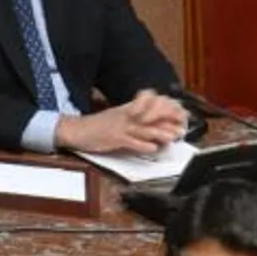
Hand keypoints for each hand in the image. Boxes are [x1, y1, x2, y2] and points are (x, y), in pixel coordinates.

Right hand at [54, 92, 187, 154]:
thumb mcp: (115, 118)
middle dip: (167, 123)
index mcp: (126, 110)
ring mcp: (120, 128)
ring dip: (159, 133)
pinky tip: (152, 148)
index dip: (164, 111)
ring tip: (172, 137)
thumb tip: (147, 127)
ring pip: (143, 129)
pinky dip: (142, 145)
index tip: (177, 117)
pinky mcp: (114, 139)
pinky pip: (130, 142)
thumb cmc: (95, 127)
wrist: (76, 129)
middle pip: (150, 117)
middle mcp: (126, 117)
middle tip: (180, 129)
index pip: (149, 107)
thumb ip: (131, 120)